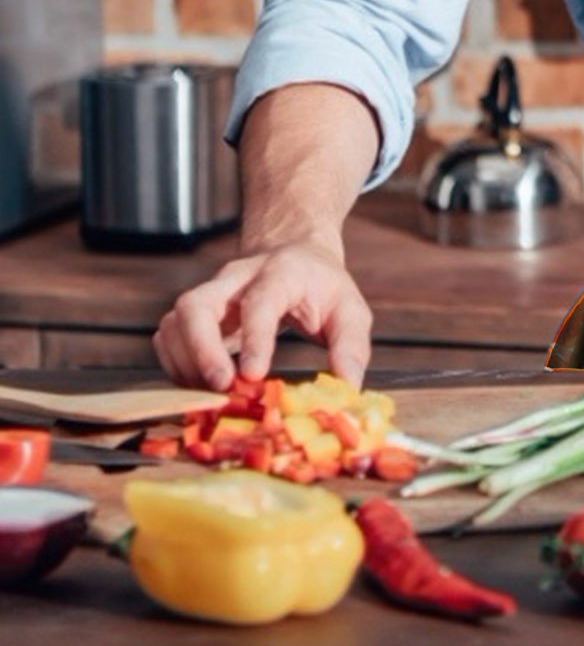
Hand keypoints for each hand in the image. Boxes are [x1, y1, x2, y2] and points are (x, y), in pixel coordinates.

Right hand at [153, 239, 372, 392]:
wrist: (295, 255)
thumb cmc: (323, 287)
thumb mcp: (350, 310)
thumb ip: (351, 347)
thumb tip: (346, 389)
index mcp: (280, 273)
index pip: (260, 300)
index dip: (254, 338)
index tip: (254, 375)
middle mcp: (235, 279)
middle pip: (196, 305)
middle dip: (201, 351)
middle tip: (220, 387)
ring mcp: (210, 294)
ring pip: (174, 323)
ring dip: (186, 365)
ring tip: (214, 393)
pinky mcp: (193, 313)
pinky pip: (167, 338)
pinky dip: (177, 367)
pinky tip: (202, 386)